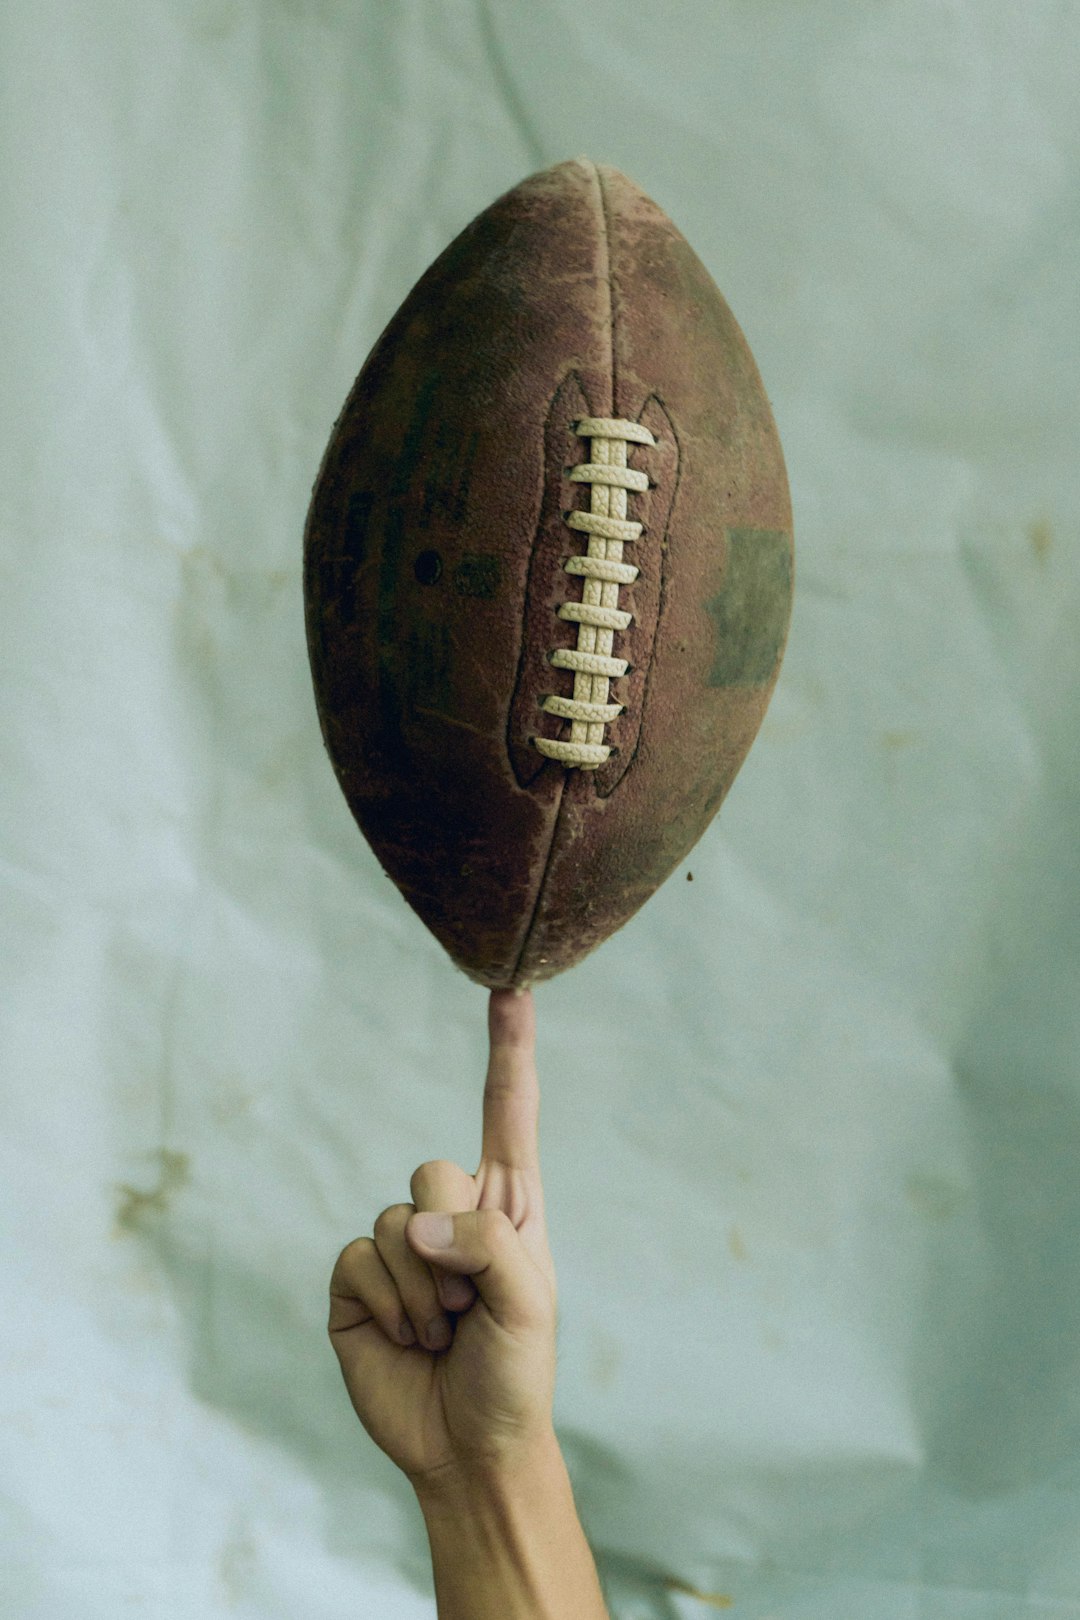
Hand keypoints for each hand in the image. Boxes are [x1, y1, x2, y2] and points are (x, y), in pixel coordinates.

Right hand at [328, 989, 557, 1490]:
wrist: (467, 1449)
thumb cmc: (515, 1372)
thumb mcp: (529, 1302)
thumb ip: (485, 1243)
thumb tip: (414, 1222)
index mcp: (508, 1205)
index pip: (508, 1112)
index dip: (509, 1049)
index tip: (512, 986)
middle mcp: (453, 1212)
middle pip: (433, 1168)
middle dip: (454, 1241)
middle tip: (472, 1305)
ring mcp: (402, 1246)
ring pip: (393, 1221)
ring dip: (425, 1291)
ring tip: (445, 1333)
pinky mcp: (357, 1282)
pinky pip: (356, 1258)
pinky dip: (387, 1304)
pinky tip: (406, 1338)